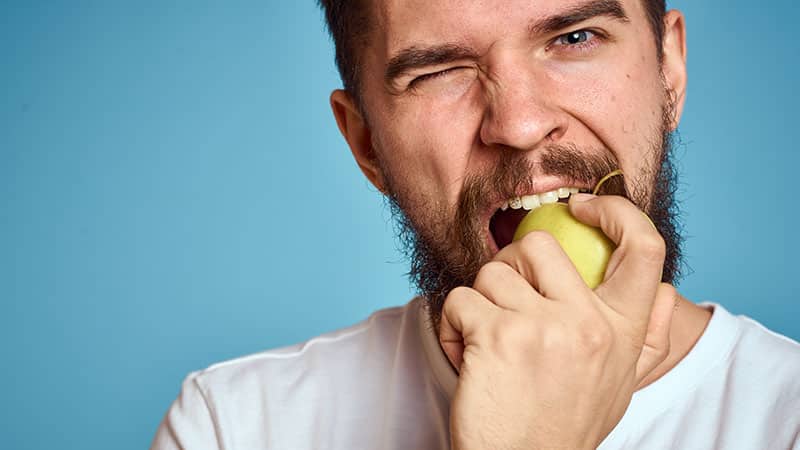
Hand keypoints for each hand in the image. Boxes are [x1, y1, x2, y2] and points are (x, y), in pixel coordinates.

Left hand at [439, 194, 675, 449]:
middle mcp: (590, 324)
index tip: (583, 207)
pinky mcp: (497, 336)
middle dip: (510, 266)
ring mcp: (543, 327)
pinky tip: (464, 356)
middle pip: (540, 244)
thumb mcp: (619, 384)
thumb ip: (644, 337)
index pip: (644, 247)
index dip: (616, 211)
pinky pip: (459, 299)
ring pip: (491, 272)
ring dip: (478, 303)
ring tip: (484, 344)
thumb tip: (668, 290)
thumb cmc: (563, 424)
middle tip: (504, 302)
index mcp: (624, 331)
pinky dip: (452, 324)